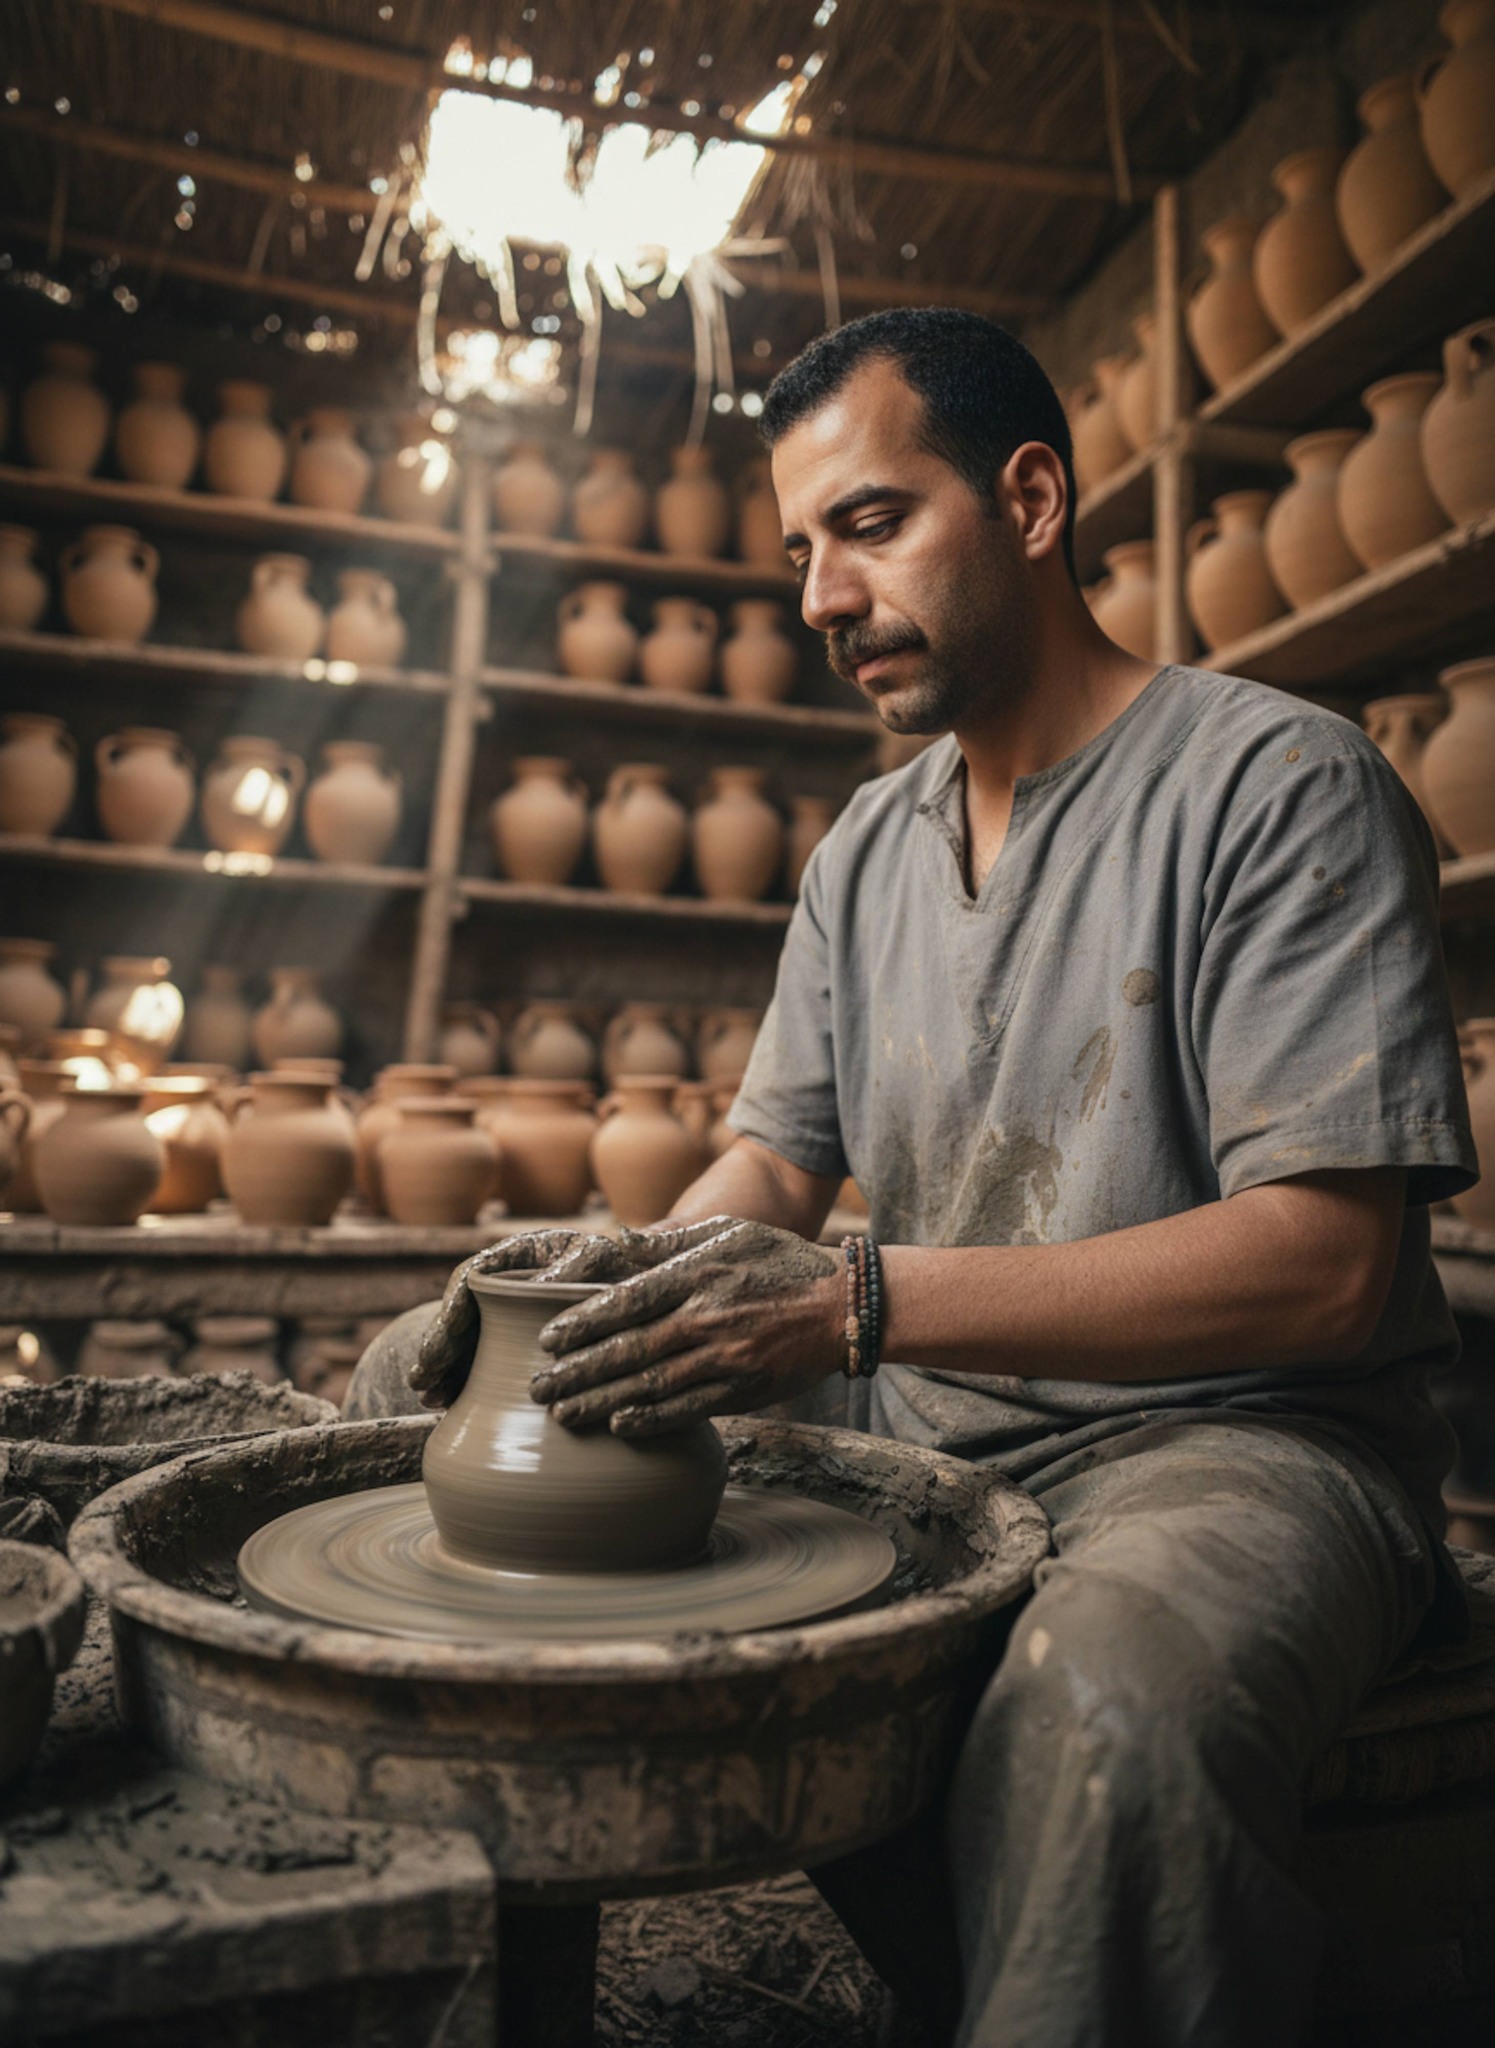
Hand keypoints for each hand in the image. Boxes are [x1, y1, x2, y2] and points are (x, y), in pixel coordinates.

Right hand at [409, 1221, 729, 1410]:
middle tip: (423, 1383)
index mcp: (521, 1253)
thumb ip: (578, 1268)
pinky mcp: (522, 1342)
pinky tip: (454, 1406)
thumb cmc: (628, 1268)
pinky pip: (488, 1360)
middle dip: (440, 1349)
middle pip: (462, 1315)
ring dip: (447, 1369)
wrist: (652, 1287)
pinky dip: (468, 1381)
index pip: (472, 1280)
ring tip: (433, 1400)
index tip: (439, 1347)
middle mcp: (510, 1281)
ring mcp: (514, 1313)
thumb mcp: (605, 1262)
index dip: (450, 1315)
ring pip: (469, 1340)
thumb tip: (546, 1286)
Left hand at [530, 1216, 843, 1436]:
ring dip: (601, 1402)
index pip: (628, 1301)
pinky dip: (650, 1419)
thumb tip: (613, 1244)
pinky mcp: (740, 1390)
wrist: (841, 1306)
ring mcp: (724, 1358)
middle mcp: (707, 1317)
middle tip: (538, 1386)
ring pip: (651, 1385)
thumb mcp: (726, 1232)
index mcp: (698, 1274)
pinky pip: (687, 1409)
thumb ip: (670, 1242)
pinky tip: (618, 1425)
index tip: (548, 1339)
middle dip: (577, 1372)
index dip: (584, 1322)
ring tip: (563, 1414)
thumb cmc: (777, 1260)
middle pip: (630, 1350)